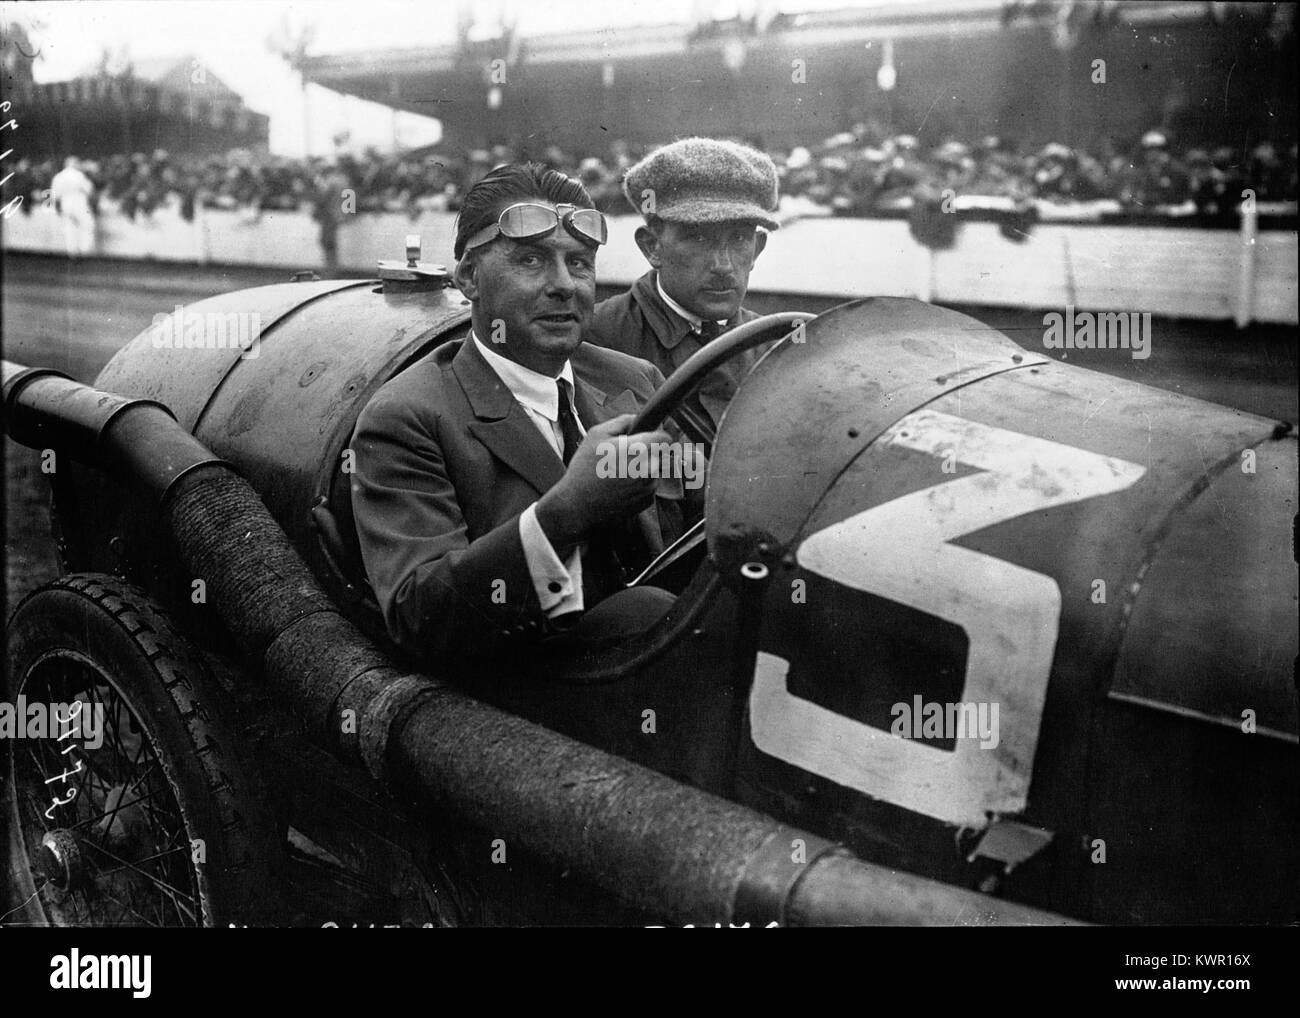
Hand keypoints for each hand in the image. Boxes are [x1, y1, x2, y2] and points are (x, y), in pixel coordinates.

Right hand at [536, 414, 672, 551]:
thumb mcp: (597, 434)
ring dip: (642, 468)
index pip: (665, 437)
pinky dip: (638, 484)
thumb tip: (639, 419)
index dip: (656, 434)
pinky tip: (620, 486)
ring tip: (618, 473)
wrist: (578, 504)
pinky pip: (648, 486)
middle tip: (624, 456)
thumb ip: (623, 421)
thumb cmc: (584, 468)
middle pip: (659, 454)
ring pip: (654, 470)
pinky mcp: (647, 501)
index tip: (645, 436)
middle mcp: (650, 468)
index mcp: (641, 449)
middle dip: (646, 451)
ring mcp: (650, 487)